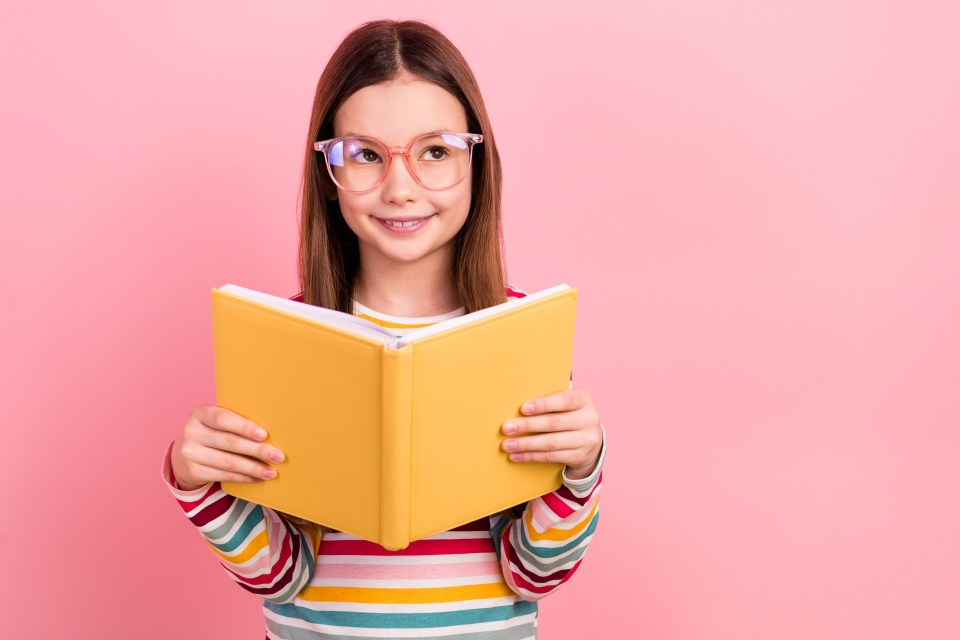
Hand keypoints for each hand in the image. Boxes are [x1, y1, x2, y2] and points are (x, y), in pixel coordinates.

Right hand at [170, 405, 285, 490]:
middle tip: (279, 456)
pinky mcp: (193, 472)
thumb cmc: (211, 433)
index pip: (223, 419)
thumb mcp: (216, 422)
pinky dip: (244, 477)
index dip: (245, 427)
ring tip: (272, 472)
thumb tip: (271, 434)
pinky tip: (257, 478)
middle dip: (258, 451)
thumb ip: (236, 422)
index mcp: (200, 413)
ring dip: (254, 468)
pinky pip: (223, 475)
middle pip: (230, 442)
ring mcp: (189, 453)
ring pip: (229, 462)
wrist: (184, 454)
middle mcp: (191, 432)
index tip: (264, 435)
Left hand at [501, 388, 602, 480]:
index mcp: (583, 399)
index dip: (542, 404)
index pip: (563, 400)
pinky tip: (516, 455)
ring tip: (507, 445)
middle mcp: (589, 419)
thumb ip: (548, 401)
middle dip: (527, 426)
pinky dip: (531, 456)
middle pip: (554, 423)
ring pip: (551, 443)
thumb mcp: (565, 404)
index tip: (523, 409)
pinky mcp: (580, 457)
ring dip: (526, 444)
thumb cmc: (569, 415)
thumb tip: (516, 405)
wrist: (590, 439)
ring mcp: (586, 440)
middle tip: (506, 428)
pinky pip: (551, 457)